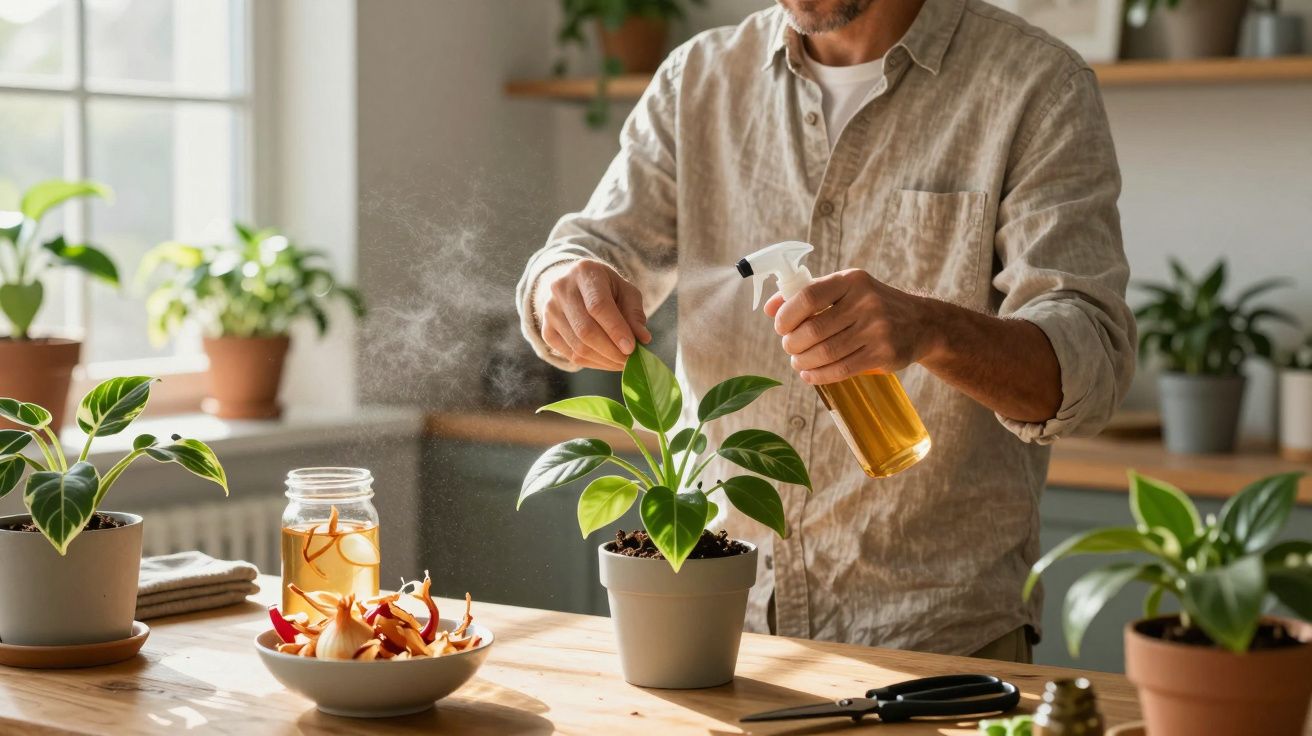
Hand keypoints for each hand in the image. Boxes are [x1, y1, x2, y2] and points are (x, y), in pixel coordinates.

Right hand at [536, 260, 651, 370]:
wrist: (573, 285)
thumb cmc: (605, 287)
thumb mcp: (625, 290)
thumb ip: (634, 313)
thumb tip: (642, 339)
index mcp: (584, 272)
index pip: (598, 306)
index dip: (615, 329)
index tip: (632, 348)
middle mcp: (561, 290)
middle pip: (585, 330)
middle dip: (611, 351)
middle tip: (630, 361)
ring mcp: (550, 311)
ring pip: (578, 347)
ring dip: (604, 360)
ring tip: (622, 362)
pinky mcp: (546, 330)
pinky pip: (570, 355)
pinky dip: (592, 363)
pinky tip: (606, 361)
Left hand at [764, 269, 940, 384]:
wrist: (922, 323)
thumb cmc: (872, 305)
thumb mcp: (846, 290)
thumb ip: (808, 295)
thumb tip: (769, 309)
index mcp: (852, 281)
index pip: (808, 296)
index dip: (787, 316)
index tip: (781, 327)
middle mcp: (866, 302)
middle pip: (813, 330)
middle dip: (792, 344)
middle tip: (790, 348)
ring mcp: (877, 329)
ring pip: (825, 352)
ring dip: (803, 362)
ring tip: (798, 362)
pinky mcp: (884, 354)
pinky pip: (841, 369)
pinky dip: (819, 375)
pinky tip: (810, 374)